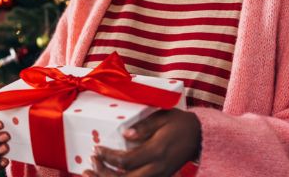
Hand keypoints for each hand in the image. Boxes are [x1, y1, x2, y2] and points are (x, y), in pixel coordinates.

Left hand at [83, 108, 201, 176]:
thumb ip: (144, 127)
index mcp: (156, 152)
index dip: (108, 157)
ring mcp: (159, 176)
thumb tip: (125, 134)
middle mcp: (156, 168)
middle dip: (103, 175)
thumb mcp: (163, 117)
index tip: (96, 149)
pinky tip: (109, 176)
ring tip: (91, 173)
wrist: (199, 137)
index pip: (126, 161)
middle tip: (89, 164)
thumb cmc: (180, 124)